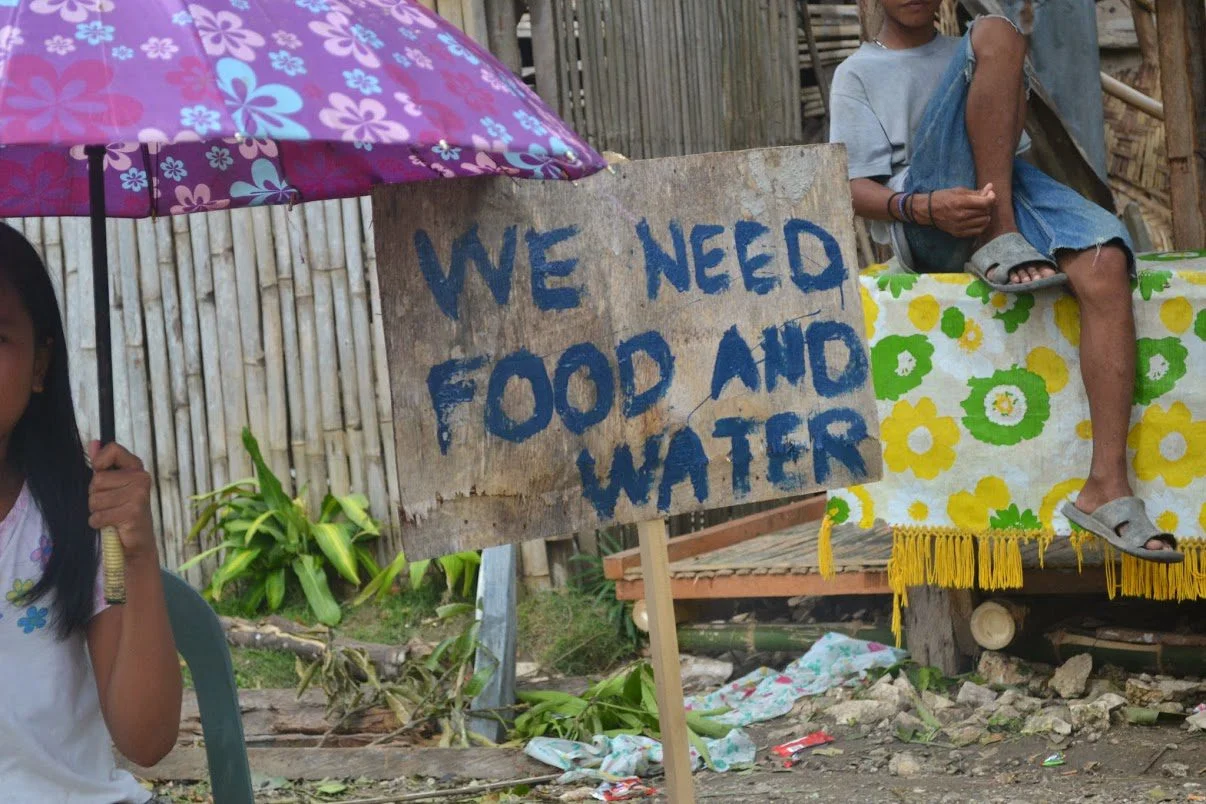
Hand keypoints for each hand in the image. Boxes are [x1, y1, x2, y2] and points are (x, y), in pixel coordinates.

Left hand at [89, 441, 156, 561]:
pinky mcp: (132, 512)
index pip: (112, 450)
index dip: (99, 463)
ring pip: (95, 499)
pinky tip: (111, 525)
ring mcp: (138, 495)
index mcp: (136, 468)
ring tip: (112, 515)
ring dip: (97, 511)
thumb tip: (93, 442)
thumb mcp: (112, 485)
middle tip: (110, 504)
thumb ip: (102, 465)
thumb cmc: (122, 511)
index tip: (101, 474)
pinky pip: (99, 515)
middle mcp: (141, 478)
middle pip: (97, 479)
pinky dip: (99, 523)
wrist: (137, 542)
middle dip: (95, 495)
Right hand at [925, 184, 996, 237]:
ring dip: (985, 215)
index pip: (985, 202)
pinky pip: (978, 231)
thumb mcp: (959, 191)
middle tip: (983, 202)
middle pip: (985, 212)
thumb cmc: (943, 198)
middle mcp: (961, 216)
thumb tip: (990, 188)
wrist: (927, 211)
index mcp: (960, 202)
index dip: (991, 198)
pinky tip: (978, 219)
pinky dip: (981, 225)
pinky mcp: (959, 233)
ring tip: (980, 211)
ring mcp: (960, 226)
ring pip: (984, 222)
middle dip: (988, 205)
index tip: (990, 195)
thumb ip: (976, 192)